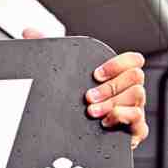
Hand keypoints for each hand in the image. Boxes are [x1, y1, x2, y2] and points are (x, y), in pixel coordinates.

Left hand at [23, 27, 147, 148]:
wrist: (72, 134)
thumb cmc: (71, 102)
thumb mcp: (60, 74)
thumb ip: (48, 50)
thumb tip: (29, 32)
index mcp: (116, 75)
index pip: (132, 60)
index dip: (117, 64)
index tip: (95, 73)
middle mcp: (128, 90)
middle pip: (135, 78)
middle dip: (110, 87)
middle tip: (87, 97)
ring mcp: (132, 108)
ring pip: (137, 97)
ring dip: (112, 103)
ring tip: (92, 111)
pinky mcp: (132, 129)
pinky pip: (139, 120)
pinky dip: (123, 117)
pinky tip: (105, 121)